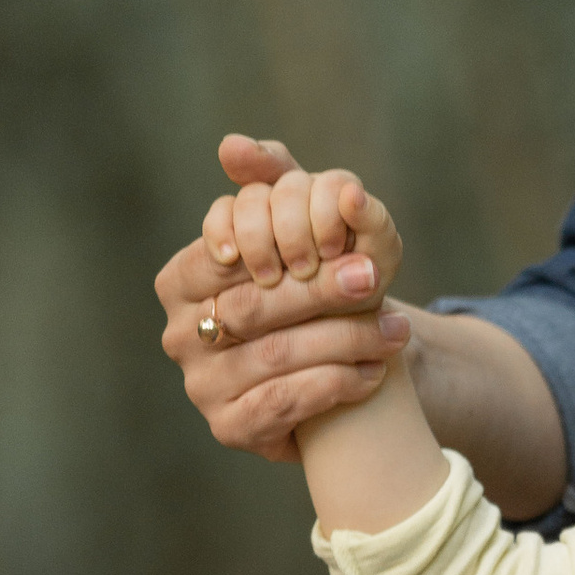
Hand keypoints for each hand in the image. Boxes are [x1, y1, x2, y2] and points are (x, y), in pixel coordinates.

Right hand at [156, 134, 409, 463]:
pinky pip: (282, 404)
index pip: (225, 252)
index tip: (338, 242)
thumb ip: (273, 181)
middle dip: (322, 292)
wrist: (334, 369)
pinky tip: (374, 373)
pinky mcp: (229, 428)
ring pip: (274, 357)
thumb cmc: (313, 290)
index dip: (283, 244)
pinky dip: (335, 385)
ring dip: (343, 341)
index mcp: (181, 280)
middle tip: (376, 280)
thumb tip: (234, 146)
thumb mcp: (300, 228)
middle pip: (254, 306)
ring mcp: (199, 386)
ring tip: (396, 331)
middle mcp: (178, 334)